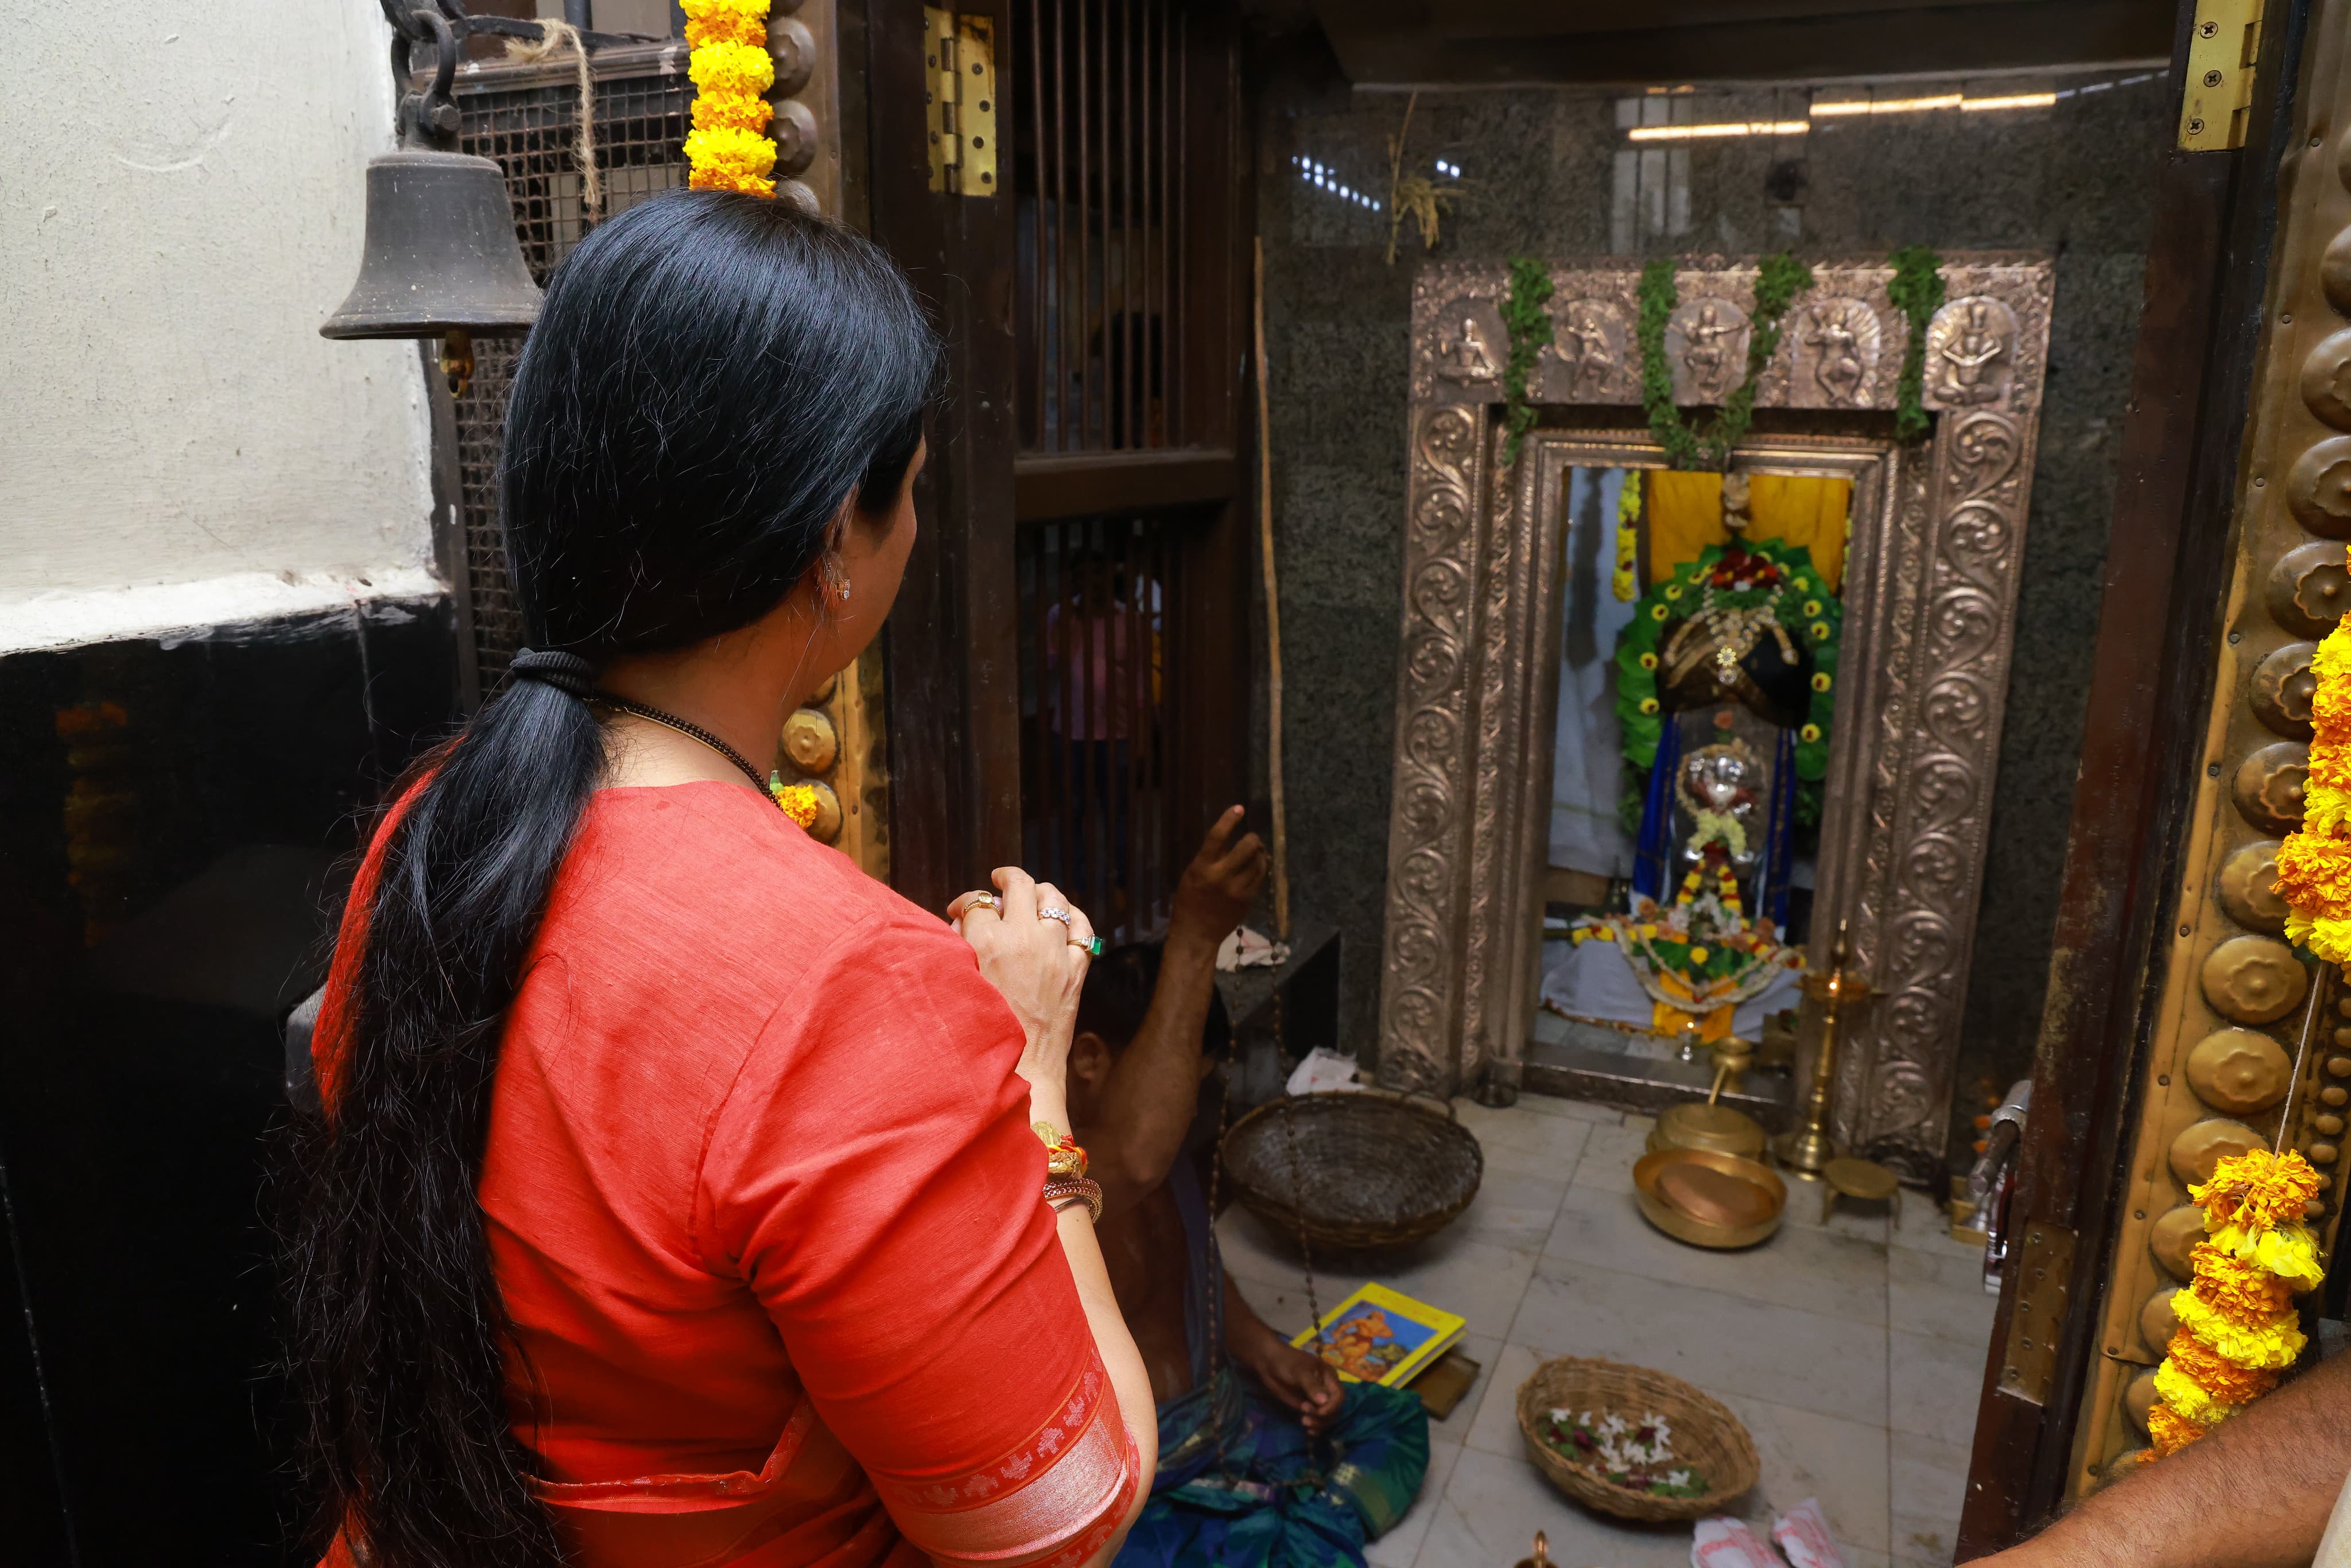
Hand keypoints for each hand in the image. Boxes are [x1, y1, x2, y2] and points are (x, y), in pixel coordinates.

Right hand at [949, 871, 1097, 1124]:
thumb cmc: (980, 1035)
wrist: (1021, 1071)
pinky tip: (1066, 919)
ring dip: (1042, 893)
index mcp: (987, 941)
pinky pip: (1083, 930)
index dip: (965, 903)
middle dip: (1006, 878)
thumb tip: (962, 926)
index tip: (960, 911)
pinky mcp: (1076, 970)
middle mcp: (1025, 938)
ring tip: (1034, 895)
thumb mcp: (959, 985)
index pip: (976, 903)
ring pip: (1055, 900)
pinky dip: (1075, 920)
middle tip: (999, 880)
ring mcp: (1055, 952)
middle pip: (1019, 885)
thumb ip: (958, 950)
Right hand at [1168, 806, 1266, 950]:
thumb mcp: (1192, 875)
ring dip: (1259, 853)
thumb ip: (1209, 859)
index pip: (1217, 836)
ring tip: (1256, 852)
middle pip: (1246, 847)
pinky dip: (1261, 868)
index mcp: (1202, 868)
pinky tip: (1258, 866)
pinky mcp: (1247, 900)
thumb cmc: (1189, 902)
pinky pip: (1260, 877)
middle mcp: (1221, 876)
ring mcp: (1237, 889)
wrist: (1196, 933)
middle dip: (1253, 838)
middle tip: (1252, 838)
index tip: (1239, 808)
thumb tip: (1228, 841)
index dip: (1229, 819)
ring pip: (1258, 862)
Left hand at [1233, 1321, 1343, 1435]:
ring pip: (1326, 1417)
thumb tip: (1324, 1401)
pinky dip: (1315, 1428)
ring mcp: (1316, 1400)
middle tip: (1306, 1419)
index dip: (1332, 1406)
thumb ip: (1312, 1386)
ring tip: (1305, 1423)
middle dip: (1323, 1418)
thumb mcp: (1300, 1372)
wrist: (1269, 1364)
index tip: (1320, 1413)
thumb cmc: (1287, 1362)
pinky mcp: (1307, 1407)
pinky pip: (1316, 1420)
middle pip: (1334, 1409)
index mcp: (1329, 1377)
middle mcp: (1326, 1389)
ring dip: (1319, 1424)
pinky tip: (1308, 1432)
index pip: (1338, 1396)